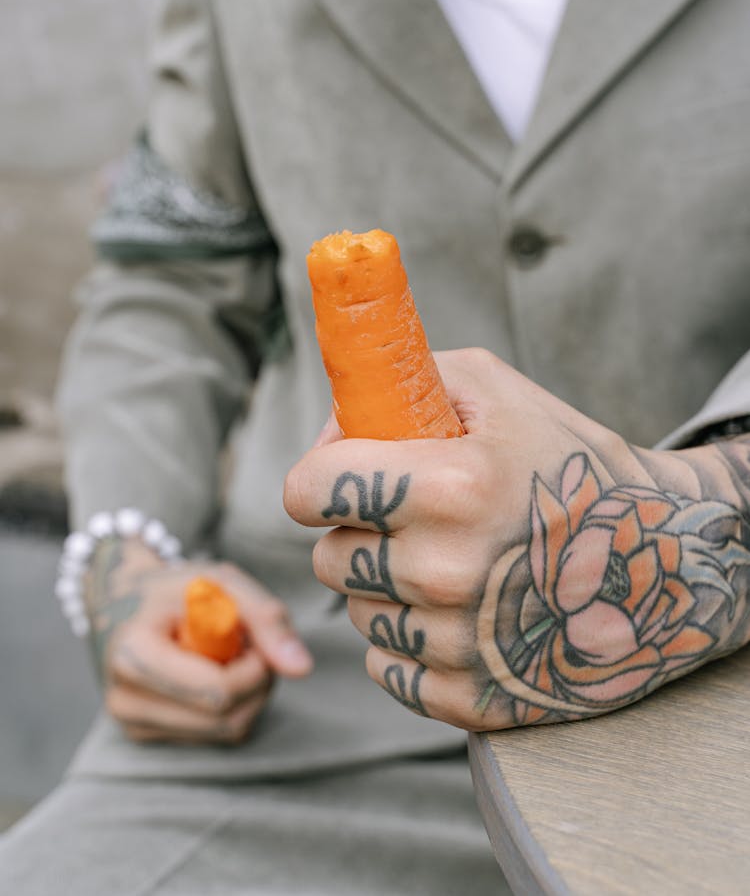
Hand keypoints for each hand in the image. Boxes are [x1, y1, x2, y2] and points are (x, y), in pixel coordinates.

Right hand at [85, 541, 312, 743]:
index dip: (254, 667)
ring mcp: (133, 724)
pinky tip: (216, 673)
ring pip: (226, 732)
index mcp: (134, 655)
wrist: (120, 600)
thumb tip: (303, 668)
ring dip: (248, 695)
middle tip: (250, 643)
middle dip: (256, 682)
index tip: (253, 635)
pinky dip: (231, 706)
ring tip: (231, 655)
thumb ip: (267, 619)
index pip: (217, 692)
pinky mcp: (145, 736)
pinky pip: (214, 735)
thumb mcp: (221, 582)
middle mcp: (125, 700)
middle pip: (226, 719)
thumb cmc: (175, 587)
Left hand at [285, 349, 749, 729]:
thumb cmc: (570, 464)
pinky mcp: (473, 701)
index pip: (309, 491)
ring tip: (448, 562)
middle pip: (328, 558)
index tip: (339, 480)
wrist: (662, 556)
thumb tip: (329, 429)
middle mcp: (450, 572)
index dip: (317, 480)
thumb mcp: (494, 390)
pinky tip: (456, 612)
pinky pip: (386, 669)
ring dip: (384, 588)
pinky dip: (408, 642)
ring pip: (356, 614)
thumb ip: (397, 386)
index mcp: (452, 487)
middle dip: (356, 533)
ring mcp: (462, 646)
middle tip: (412, 519)